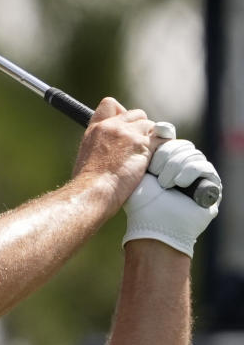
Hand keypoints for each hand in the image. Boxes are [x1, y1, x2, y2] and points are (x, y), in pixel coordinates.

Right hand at [72, 98, 158, 209]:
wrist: (94, 190)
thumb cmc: (89, 181)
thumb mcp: (86, 155)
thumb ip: (100, 143)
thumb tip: (111, 148)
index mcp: (96, 128)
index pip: (110, 104)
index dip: (122, 112)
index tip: (125, 126)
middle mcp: (112, 126)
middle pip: (137, 114)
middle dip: (142, 127)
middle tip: (140, 144)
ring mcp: (129, 134)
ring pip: (151, 126)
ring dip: (152, 139)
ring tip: (147, 155)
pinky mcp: (143, 146)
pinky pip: (162, 138)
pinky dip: (163, 146)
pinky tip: (158, 158)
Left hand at [123, 134, 220, 256]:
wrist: (151, 222)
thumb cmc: (140, 200)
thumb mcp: (136, 168)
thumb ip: (141, 145)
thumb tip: (153, 122)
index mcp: (163, 159)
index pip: (169, 136)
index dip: (163, 134)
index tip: (156, 133)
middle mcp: (181, 164)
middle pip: (180, 144)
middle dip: (166, 156)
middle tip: (156, 174)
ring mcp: (196, 174)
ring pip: (191, 153)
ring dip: (175, 168)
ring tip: (165, 184)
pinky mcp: (209, 184)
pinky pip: (204, 167)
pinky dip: (188, 173)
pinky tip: (178, 184)